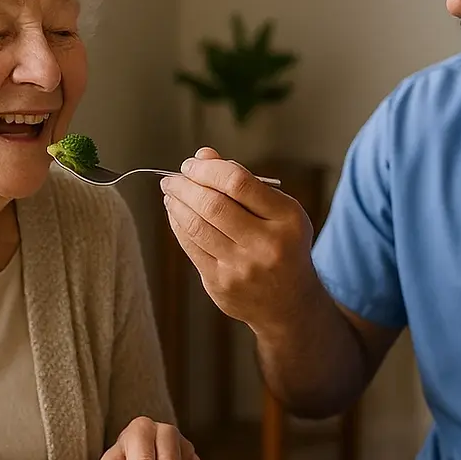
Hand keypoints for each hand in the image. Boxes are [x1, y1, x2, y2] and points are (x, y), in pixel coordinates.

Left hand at [160, 147, 314, 332]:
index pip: (238, 183)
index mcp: (287, 219)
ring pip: (197, 227)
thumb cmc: (282, 245)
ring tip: (170, 193)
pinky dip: (179, 226)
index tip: (192, 164)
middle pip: (213, 205)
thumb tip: (202, 156)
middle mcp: (267, 245)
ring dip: (177, 205)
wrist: (290, 303)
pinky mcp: (221, 285)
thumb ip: (244, 182)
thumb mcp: (280, 211)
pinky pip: (191, 247)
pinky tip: (176, 215)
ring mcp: (242, 268)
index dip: (208, 169)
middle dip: (185, 186)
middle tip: (173, 178)